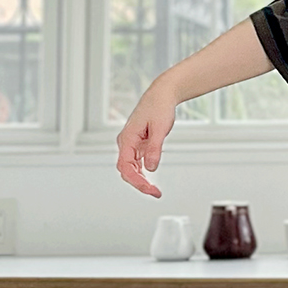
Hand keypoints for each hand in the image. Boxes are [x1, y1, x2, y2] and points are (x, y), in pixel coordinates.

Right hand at [116, 80, 177, 197]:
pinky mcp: (138, 143)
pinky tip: (150, 179)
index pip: (126, 167)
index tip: (150, 189)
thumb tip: (151, 168)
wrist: (162, 95)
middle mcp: (125, 142)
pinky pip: (136, 161)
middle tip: (155, 193)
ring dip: (141, 179)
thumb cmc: (159, 107)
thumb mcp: (160, 128)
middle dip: (139, 184)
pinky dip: (143, 171)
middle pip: (126, 170)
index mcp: (127, 139)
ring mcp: (131, 143)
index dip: (137, 181)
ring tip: (154, 190)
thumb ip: (154, 148)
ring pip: (131, 167)